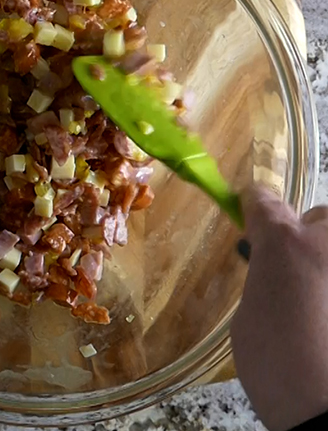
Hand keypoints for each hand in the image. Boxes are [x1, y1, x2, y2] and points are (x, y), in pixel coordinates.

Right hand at [231, 186, 327, 430]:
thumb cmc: (280, 367)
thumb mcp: (251, 316)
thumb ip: (265, 273)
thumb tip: (272, 259)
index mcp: (287, 245)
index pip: (266, 204)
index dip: (257, 210)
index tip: (251, 211)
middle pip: (322, 218)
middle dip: (311, 238)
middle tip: (299, 276)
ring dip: (327, 263)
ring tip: (319, 302)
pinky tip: (323, 314)